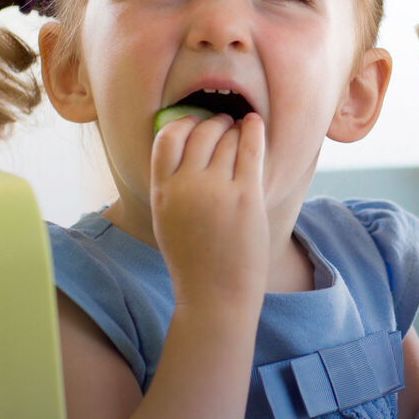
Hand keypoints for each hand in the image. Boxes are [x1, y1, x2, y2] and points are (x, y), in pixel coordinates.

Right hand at [150, 112, 268, 307]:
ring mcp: (217, 189)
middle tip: (224, 123)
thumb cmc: (194, 262)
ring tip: (240, 128)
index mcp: (162, 191)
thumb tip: (185, 151)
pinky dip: (254, 131)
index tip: (194, 122)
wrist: (216, 296)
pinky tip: (256, 124)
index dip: (183, 123)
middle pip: (200, 133)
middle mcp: (186, 186)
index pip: (166, 138)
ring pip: (227, 138)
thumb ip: (170, 187)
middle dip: (213, 123)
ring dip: (234, 128)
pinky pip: (251, 150)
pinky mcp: (246, 196)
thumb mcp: (166, 221)